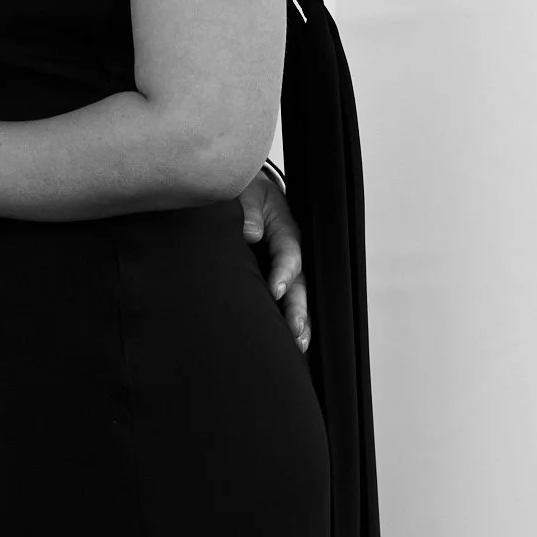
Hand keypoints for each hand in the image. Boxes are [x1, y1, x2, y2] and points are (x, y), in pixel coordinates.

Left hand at [241, 168, 309, 353]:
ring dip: (298, 321)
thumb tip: (251, 233)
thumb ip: (248, 208)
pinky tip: (288, 345)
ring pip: (295, 298)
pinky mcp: (269, 280)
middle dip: (297, 308)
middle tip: (294, 330)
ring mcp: (281, 269)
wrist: (237, 196)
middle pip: (299, 283)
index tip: (276, 290)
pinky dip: (284, 323)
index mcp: (284, 228)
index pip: (289, 252)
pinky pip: (281, 303)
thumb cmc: (241, 193)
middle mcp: (287, 252)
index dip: (284, 272)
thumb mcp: (245, 191)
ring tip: (299, 345)